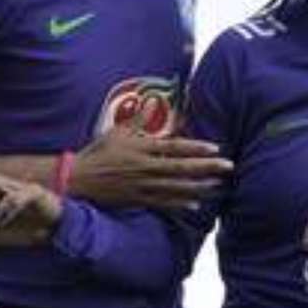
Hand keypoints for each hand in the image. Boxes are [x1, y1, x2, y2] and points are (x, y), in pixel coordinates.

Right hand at [71, 125, 231, 209]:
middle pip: (181, 168)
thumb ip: (138, 120)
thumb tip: (152, 102)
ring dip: (199, 186)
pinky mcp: (138, 199)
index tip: (215, 148)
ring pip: (176, 187)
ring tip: (218, 185)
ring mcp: (142, 185)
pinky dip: (179, 204)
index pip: (174, 148)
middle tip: (228, 166)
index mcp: (141, 149)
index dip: (195, 147)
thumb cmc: (99, 152)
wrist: (80, 179)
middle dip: (206, 167)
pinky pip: (163, 203)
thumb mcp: (117, 132)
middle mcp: (145, 167)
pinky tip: (195, 205)